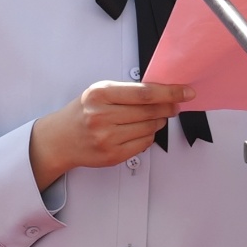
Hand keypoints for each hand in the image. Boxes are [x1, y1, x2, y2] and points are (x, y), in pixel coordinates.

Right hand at [29, 80, 194, 190]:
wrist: (60, 139)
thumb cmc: (82, 112)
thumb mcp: (100, 92)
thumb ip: (128, 91)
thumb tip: (162, 92)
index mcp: (100, 94)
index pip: (145, 93)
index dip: (170, 92)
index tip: (186, 92)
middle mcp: (102, 116)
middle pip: (150, 111)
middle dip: (168, 107)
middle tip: (175, 104)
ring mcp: (107, 138)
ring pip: (150, 128)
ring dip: (159, 122)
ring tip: (153, 117)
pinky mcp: (112, 155)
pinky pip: (143, 144)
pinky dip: (148, 136)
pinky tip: (140, 130)